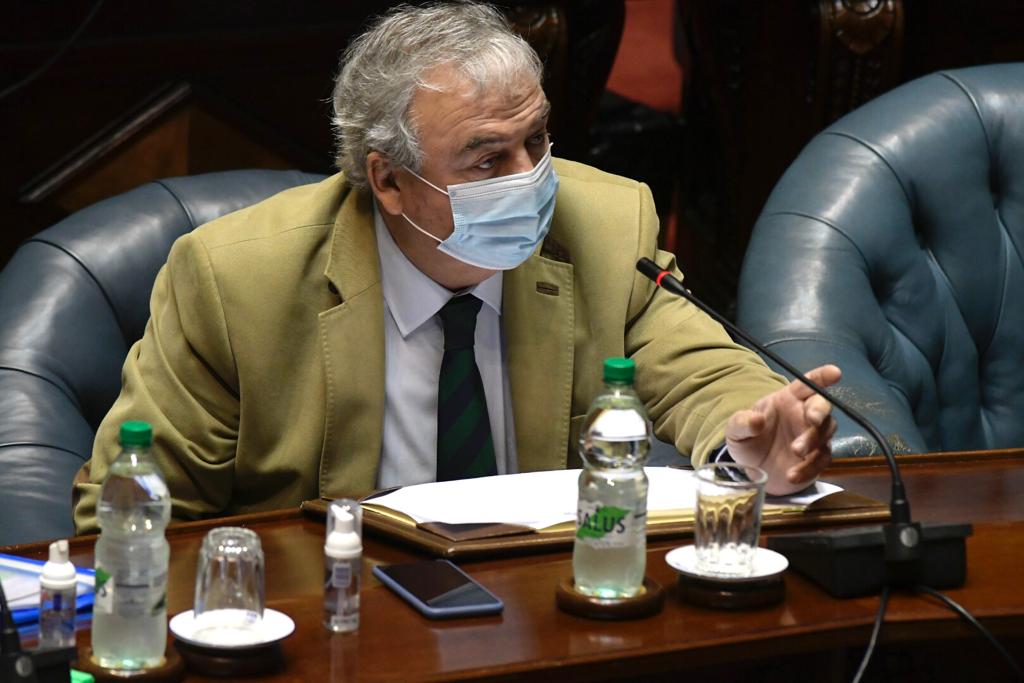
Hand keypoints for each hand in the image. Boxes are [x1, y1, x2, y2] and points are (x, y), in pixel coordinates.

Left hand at [724, 364, 840, 495]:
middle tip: (812, 420)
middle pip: (822, 407)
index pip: (807, 384)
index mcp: (787, 399)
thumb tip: (756, 420)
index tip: (835, 372)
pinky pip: (821, 461)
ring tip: (795, 452)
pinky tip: (793, 475)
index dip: (822, 377)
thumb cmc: (747, 440)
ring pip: (826, 432)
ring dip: (814, 441)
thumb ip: (742, 422)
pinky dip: (809, 468)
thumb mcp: (735, 431)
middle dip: (820, 411)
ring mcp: (812, 437)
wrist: (751, 469)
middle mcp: (803, 415)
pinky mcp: (816, 459)